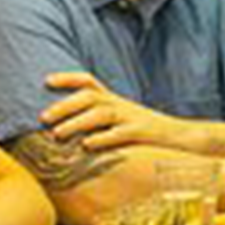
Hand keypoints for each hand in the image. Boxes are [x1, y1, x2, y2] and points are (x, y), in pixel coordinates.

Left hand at [40, 71, 192, 152]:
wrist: (182, 138)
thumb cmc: (145, 134)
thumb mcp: (121, 121)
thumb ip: (97, 123)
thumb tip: (64, 132)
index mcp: (113, 100)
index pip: (88, 81)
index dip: (67, 78)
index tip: (46, 81)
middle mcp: (120, 104)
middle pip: (89, 96)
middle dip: (64, 105)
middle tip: (43, 118)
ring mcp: (132, 117)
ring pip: (101, 113)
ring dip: (76, 122)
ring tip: (57, 134)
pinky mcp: (142, 133)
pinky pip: (120, 133)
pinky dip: (102, 138)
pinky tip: (86, 146)